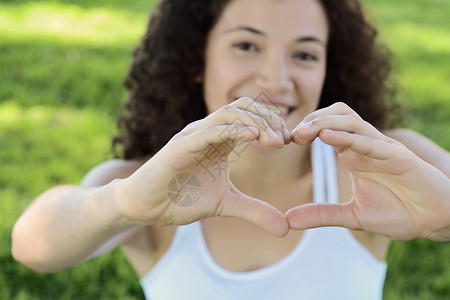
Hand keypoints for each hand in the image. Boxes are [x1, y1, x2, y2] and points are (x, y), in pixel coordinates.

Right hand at [115, 97, 290, 235]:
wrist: (146, 207)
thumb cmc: (182, 199)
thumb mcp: (227, 205)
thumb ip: (255, 211)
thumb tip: (286, 227)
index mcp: (220, 140)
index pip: (250, 117)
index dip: (273, 124)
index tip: (291, 141)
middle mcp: (208, 132)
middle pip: (243, 107)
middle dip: (268, 118)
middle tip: (285, 139)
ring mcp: (193, 136)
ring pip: (228, 113)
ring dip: (254, 122)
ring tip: (274, 140)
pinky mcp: (180, 146)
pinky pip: (208, 131)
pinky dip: (231, 130)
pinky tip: (252, 136)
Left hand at [286, 102, 449, 240]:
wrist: (435, 221)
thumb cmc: (399, 213)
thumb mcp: (352, 216)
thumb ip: (321, 214)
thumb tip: (288, 220)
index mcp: (354, 155)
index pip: (326, 129)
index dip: (304, 130)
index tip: (283, 141)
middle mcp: (366, 146)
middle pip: (337, 115)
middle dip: (312, 119)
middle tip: (290, 135)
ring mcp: (383, 148)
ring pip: (352, 121)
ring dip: (325, 122)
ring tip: (302, 133)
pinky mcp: (399, 157)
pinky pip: (371, 141)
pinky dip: (348, 137)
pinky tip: (327, 137)